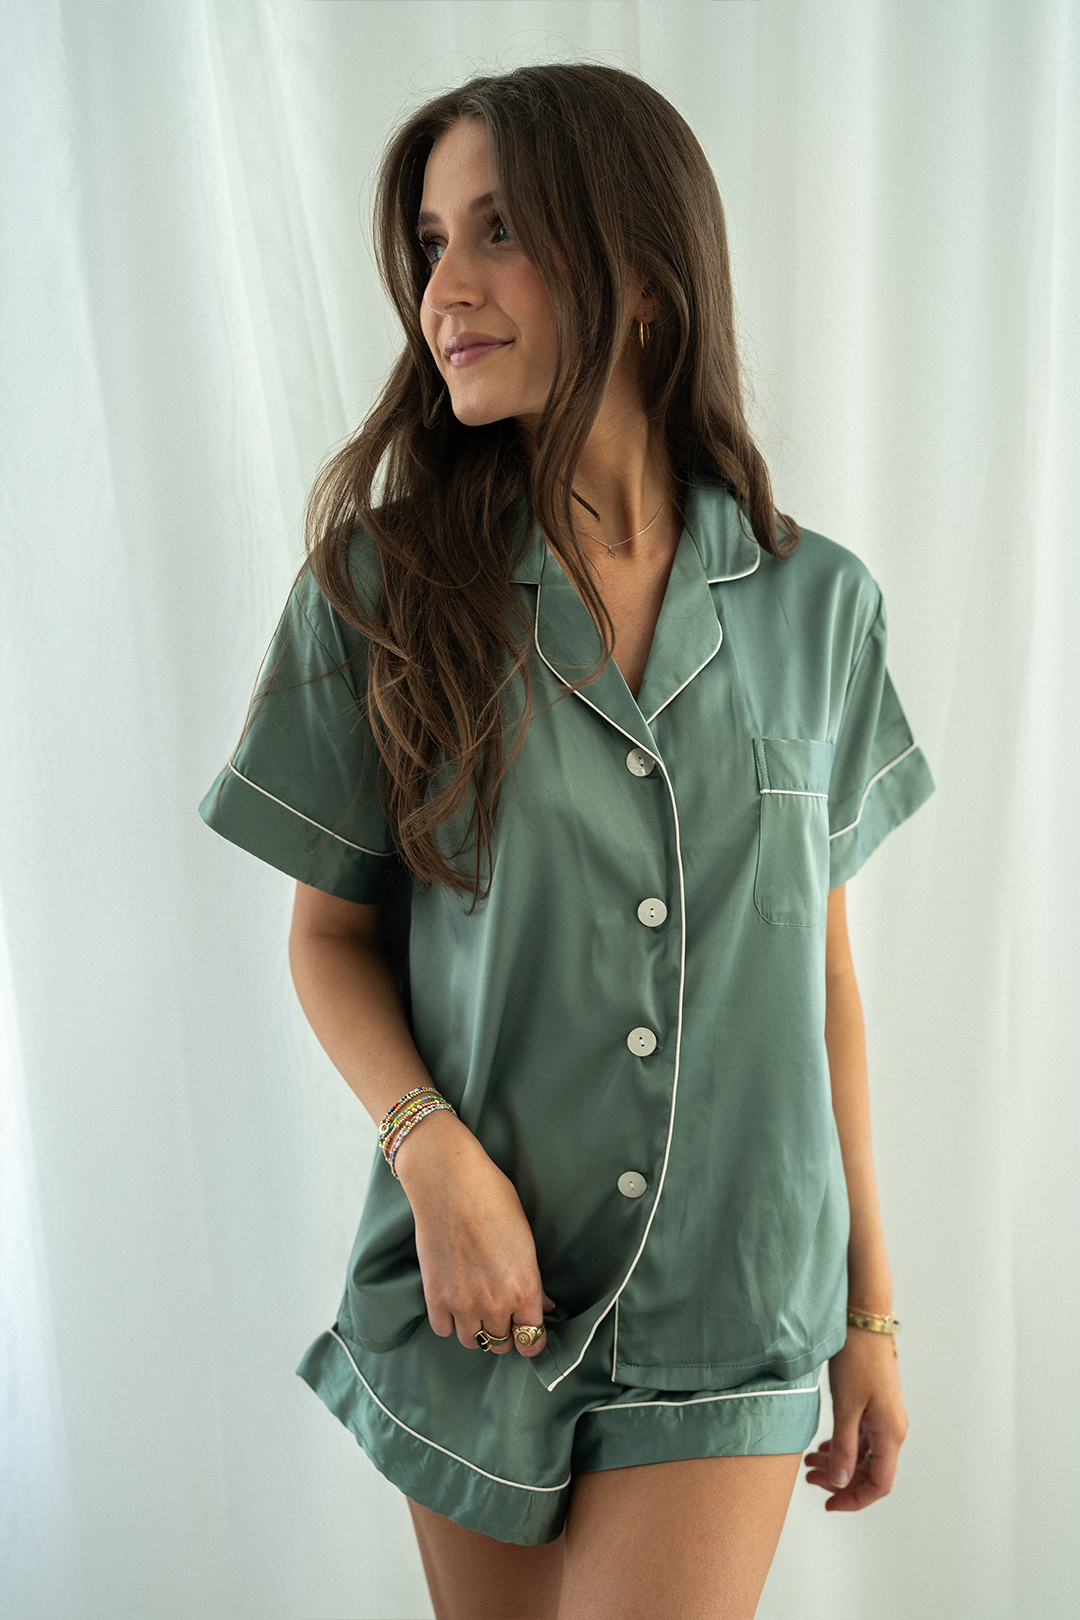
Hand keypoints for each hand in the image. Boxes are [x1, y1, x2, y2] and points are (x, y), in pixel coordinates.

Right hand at [394, 1111, 554, 1358]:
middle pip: (502, 1344)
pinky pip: (443, 1330)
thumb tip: (541, 1306)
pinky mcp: (435, 1297)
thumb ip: (533, 1279)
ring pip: (473, 1342)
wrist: (449, 1181)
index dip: (534, 1340)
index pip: (533, 1341)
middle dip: (507, 1332)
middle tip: (504, 1314)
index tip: (530, 1333)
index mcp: (524, 1288)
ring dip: (478, 1329)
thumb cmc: (493, 1199)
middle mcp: (495, 1303)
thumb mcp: (525, 1237)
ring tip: (478, 1308)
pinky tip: (455, 1301)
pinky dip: (450, 1321)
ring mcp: (462, 1303)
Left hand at [803, 1327, 908, 1509]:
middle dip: (841, 1480)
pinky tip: (824, 1446)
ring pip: (864, 1454)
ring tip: (810, 1462)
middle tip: (811, 1479)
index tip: (830, 1503)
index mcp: (890, 1434)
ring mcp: (885, 1418)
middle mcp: (892, 1430)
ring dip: (839, 1462)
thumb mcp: (846, 1407)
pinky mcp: (876, 1406)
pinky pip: (862, 1437)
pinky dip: (843, 1445)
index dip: (854, 1499)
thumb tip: (840, 1481)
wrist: (864, 1322)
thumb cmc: (858, 1358)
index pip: (879, 1484)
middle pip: (870, 1472)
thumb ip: (844, 1447)